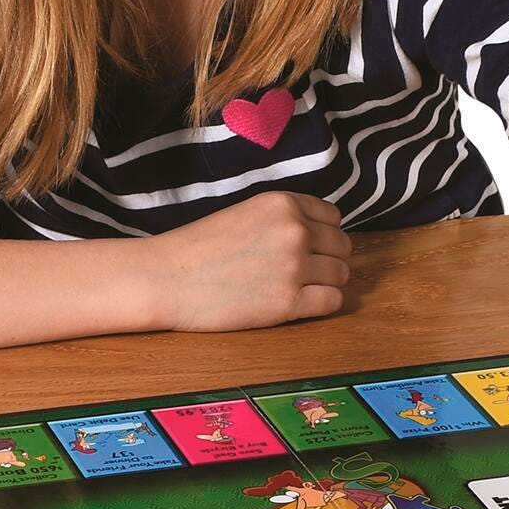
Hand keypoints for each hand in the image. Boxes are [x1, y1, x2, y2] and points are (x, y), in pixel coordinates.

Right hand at [144, 190, 349, 331]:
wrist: (165, 278)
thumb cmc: (197, 248)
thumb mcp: (246, 213)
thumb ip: (282, 219)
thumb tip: (317, 236)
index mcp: (283, 203)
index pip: (333, 218)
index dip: (322, 235)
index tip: (306, 248)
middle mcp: (295, 230)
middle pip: (342, 247)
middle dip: (327, 260)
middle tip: (300, 272)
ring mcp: (294, 267)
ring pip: (341, 275)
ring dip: (325, 283)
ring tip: (294, 288)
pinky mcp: (288, 302)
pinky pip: (333, 302)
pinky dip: (321, 304)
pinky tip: (296, 304)